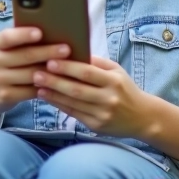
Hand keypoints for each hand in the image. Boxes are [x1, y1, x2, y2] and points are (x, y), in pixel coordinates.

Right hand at [0, 27, 70, 113]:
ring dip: (51, 71)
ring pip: (31, 74)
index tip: (40, 32)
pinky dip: (45, 87)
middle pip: (25, 56)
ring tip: (67, 67)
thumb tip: (49, 33)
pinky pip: (30, 91)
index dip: (24, 35)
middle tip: (67, 49)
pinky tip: (57, 83)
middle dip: (48, 52)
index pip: (8, 37)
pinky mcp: (4, 96)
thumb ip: (17, 42)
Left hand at [32, 56, 147, 137]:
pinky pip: (74, 114)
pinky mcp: (97, 126)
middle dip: (55, 81)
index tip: (50, 61)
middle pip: (77, 89)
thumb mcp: (116, 71)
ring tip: (37, 85)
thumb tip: (72, 51)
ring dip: (53, 94)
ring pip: (73, 103)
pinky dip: (59, 105)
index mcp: (114, 81)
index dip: (68, 67)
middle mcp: (108, 98)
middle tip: (36, 73)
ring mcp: (102, 114)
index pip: (87, 73)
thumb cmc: (124, 88)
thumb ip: (96, 62)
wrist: (143, 117)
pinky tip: (48, 97)